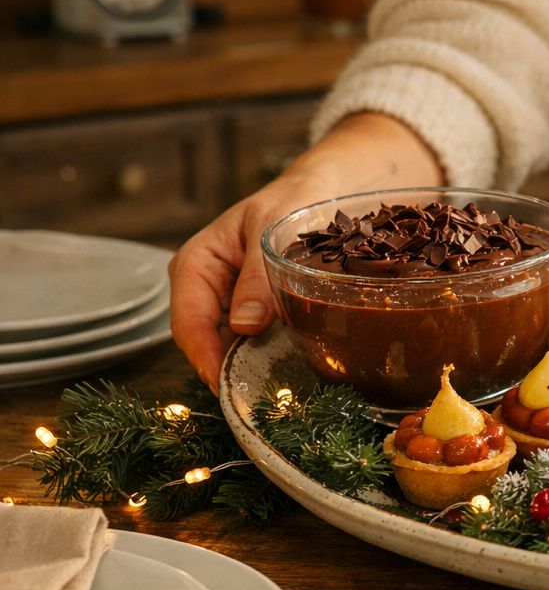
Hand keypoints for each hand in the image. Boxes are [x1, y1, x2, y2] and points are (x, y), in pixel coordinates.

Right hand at [169, 174, 331, 388]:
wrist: (319, 193)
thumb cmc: (292, 203)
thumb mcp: (274, 233)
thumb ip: (258, 278)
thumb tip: (243, 326)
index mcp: (197, 262)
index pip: (188, 319)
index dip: (204, 355)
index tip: (224, 382)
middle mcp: (203, 285)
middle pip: (203, 337)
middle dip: (225, 366)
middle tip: (253, 396)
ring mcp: (224, 299)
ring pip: (224, 342)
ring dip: (244, 364)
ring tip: (269, 388)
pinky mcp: (248, 309)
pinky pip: (246, 338)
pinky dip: (259, 353)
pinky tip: (280, 367)